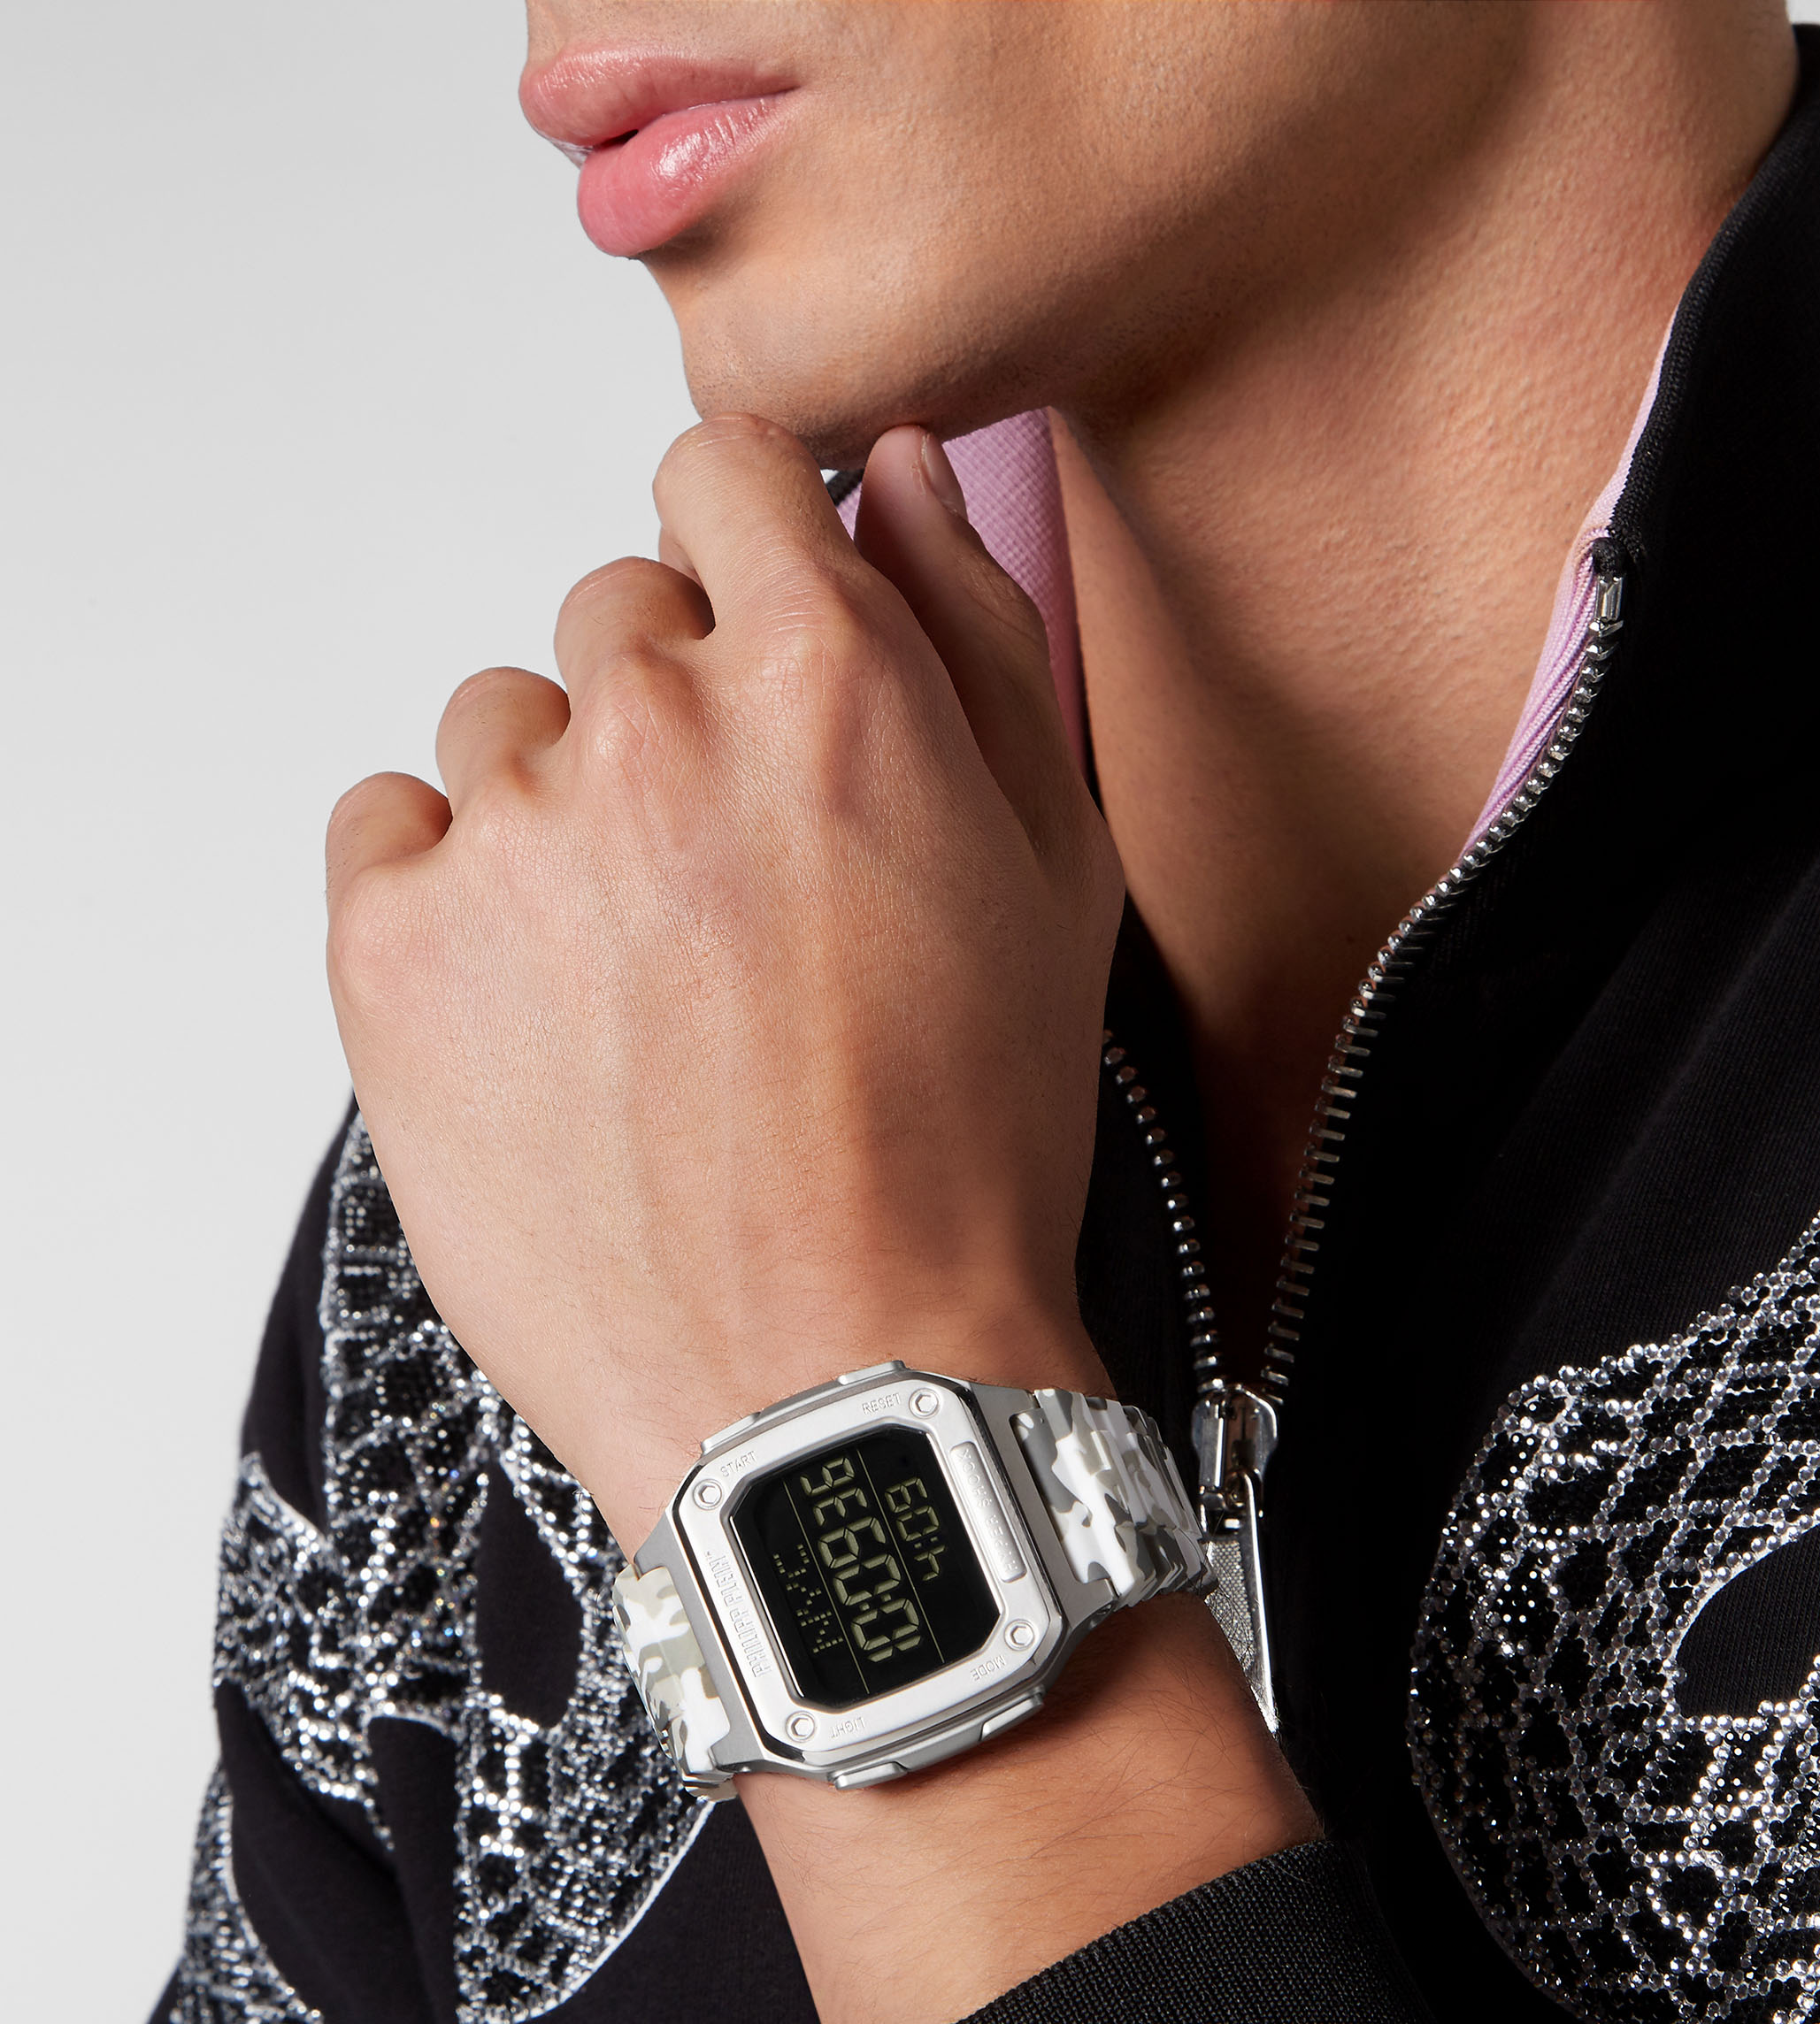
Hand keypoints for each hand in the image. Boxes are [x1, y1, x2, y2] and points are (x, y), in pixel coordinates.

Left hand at [326, 417, 1122, 1553]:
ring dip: (564, 810)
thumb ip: (977, 639)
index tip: (755, 627)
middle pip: (617, 612)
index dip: (751, 547)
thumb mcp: (1053, 878)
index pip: (725, 470)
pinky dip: (452, 890)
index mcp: (826, 682)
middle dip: (676, 713)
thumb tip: (908, 485)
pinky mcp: (392, 948)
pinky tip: (542, 1003)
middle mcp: (654, 727)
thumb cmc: (959, 1158)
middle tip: (731, 886)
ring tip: (640, 976)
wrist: (836, 1381)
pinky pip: (389, 826)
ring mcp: (510, 836)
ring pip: (504, 726)